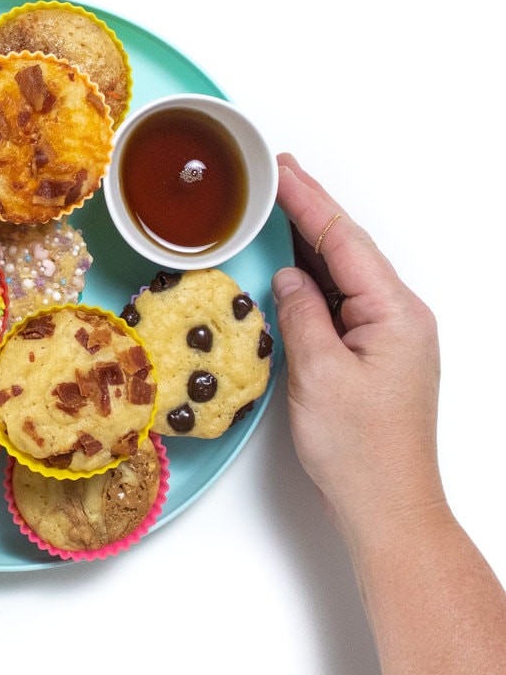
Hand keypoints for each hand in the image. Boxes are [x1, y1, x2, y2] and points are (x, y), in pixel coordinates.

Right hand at [271, 153, 443, 537]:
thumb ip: (302, 315)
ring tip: (277, 208)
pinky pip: (342, 302)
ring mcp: (390, 335)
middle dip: (310, 211)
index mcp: (394, 312)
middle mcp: (400, 316)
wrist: (387, 503)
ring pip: (345, 274)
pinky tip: (293, 266)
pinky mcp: (376, 354)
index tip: (280, 170)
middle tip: (274, 175)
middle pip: (349, 250)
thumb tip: (289, 279)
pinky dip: (315, 279)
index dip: (308, 202)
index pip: (344, 242)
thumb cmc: (359, 448)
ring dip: (311, 242)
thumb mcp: (318, 374)